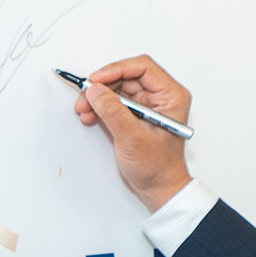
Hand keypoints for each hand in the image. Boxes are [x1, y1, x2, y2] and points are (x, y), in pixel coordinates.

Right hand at [71, 54, 192, 211]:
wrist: (158, 188)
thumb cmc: (158, 167)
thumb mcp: (132, 138)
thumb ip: (113, 111)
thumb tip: (96, 91)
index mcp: (170, 96)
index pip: (142, 68)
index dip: (117, 70)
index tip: (97, 80)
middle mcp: (160, 97)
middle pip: (126, 76)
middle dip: (103, 86)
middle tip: (86, 96)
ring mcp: (146, 106)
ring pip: (117, 88)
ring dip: (98, 97)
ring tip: (84, 109)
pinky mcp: (134, 115)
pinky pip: (114, 102)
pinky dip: (100, 107)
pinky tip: (90, 116)